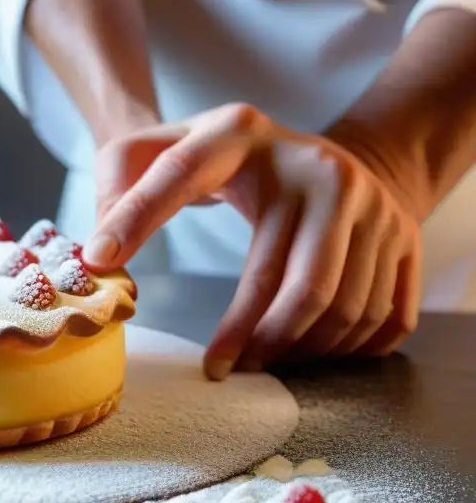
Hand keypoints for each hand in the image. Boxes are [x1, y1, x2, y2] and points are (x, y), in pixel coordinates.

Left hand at [84, 103, 423, 379]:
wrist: (316, 158)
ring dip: (296, 351)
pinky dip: (345, 350)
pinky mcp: (404, 233)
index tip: (100, 261)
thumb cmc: (224, 166)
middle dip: (251, 338)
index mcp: (239, 134)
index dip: (138, 218)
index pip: (180, 176)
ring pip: (340, 307)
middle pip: (292, 280)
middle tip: (221, 368)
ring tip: (259, 360)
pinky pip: (383, 316)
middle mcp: (317, 165)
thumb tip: (98, 251)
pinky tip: (307, 352)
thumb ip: (116, 182)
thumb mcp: (161, 150)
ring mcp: (371, 200)